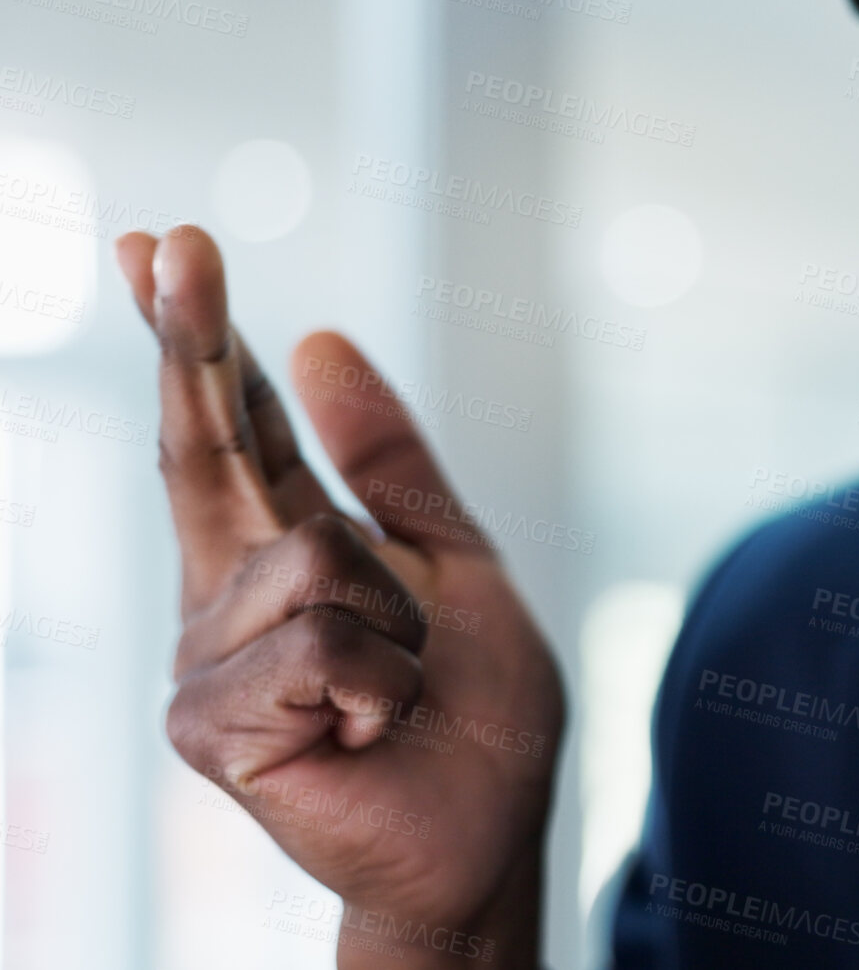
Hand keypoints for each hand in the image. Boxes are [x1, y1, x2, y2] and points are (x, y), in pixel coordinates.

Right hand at [119, 226, 565, 967]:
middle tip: (170, 238)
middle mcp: (230, 591)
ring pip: (312, 560)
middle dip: (190, 339)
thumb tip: (318, 339)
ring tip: (395, 693)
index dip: (199, 336)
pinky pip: (313, 645)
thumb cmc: (472, 712)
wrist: (485, 832)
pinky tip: (366, 729)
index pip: (237, 425)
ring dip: (398, 629)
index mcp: (286, 544)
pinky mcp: (209, 724)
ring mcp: (208, 657)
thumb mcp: (457, 565)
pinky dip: (378, 683)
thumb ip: (390, 464)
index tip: (160, 242)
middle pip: (201, 443)